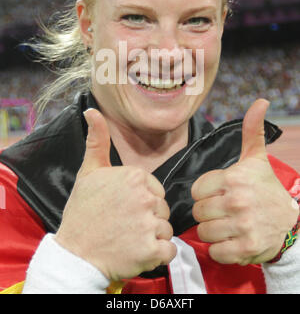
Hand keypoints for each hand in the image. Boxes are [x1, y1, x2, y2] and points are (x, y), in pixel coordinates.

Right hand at [55, 108, 175, 280]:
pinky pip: (168, 250)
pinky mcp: (152, 251)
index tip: (122, 209)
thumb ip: (97, 140)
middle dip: (148, 219)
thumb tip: (92, 110)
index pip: (155, 190)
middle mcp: (145, 197)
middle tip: (123, 225)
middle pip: (162, 209)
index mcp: (135, 176)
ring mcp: (149, 225)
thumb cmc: (82, 212)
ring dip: (152, 237)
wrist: (74, 255)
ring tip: (128, 239)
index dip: (141, 202)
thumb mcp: (88, 172)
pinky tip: (136, 252)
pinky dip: (156, 255)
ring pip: (166, 229)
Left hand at [191, 99, 298, 264]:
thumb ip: (252, 130)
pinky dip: (221, 249)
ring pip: (204, 232)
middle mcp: (237, 201)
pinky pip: (215, 251)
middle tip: (223, 210)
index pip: (196, 190)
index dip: (205, 193)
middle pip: (198, 212)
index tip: (218, 193)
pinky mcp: (245, 248)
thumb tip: (260, 101)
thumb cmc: (265, 187)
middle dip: (207, 212)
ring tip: (227, 224)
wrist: (289, 222)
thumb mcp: (257, 158)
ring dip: (213, 231)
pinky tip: (232, 239)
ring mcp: (241, 226)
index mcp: (234, 178)